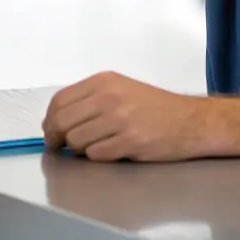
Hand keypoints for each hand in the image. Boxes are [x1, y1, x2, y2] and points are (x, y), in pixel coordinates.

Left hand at [43, 72, 207, 162]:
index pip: (60, 101)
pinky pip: (96, 155)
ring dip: (79, 149)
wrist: (189, 121)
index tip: (50, 132)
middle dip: (56, 138)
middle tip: (59, 147)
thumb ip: (90, 100)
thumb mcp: (120, 90)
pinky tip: (112, 151)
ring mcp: (119, 119)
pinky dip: (98, 157)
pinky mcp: (130, 141)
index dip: (49, 120)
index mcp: (103, 82)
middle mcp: (109, 97)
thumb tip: (57, 120)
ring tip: (95, 146)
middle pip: (62, 121)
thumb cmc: (154, 107)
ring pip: (76, 140)